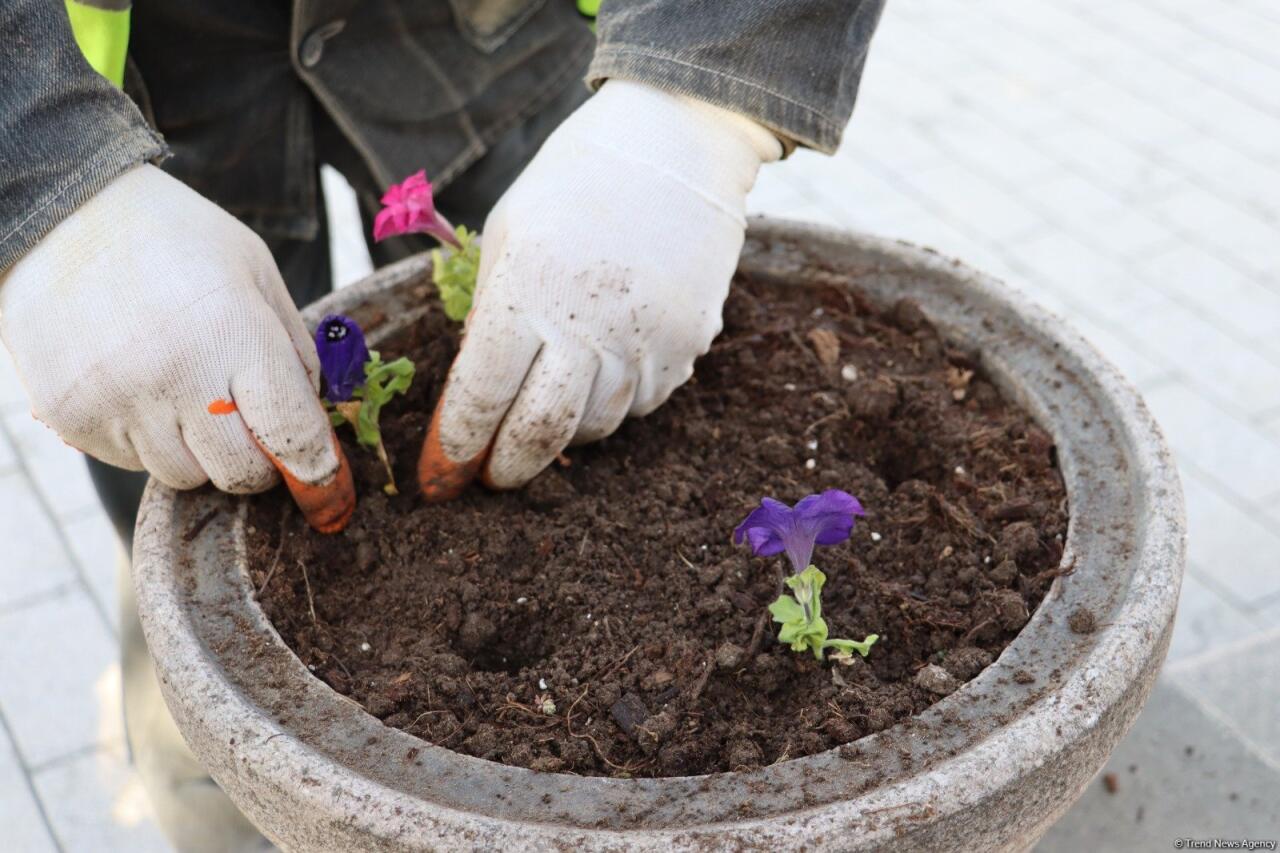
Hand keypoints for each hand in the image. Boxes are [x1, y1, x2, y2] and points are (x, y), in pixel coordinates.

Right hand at [0, 165, 353, 531]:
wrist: (63, 216)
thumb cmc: (178, 242)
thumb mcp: (257, 274)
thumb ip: (295, 352)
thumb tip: (319, 425)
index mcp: (234, 334)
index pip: (293, 435)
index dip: (317, 467)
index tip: (325, 480)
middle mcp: (176, 376)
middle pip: (242, 473)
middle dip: (259, 460)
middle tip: (251, 424)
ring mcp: (118, 401)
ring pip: (186, 476)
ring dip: (199, 451)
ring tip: (185, 389)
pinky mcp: (72, 418)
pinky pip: (133, 463)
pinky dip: (148, 440)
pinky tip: (140, 385)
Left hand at [419, 80, 780, 497]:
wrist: (676, 145)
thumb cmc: (574, 185)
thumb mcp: (509, 237)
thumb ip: (490, 318)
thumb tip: (478, 397)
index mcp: (526, 290)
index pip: (480, 396)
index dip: (455, 445)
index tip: (442, 473)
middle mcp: (587, 324)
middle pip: (541, 432)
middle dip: (507, 466)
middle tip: (492, 475)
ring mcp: (646, 339)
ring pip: (596, 424)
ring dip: (564, 428)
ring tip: (551, 400)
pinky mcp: (689, 344)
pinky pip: (642, 402)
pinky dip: (615, 399)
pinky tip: (607, 364)